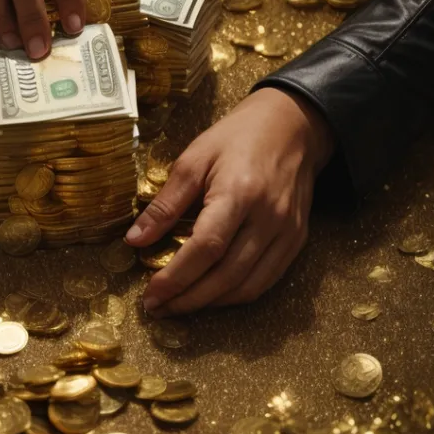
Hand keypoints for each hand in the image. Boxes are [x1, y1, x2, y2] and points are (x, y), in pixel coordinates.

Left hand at [125, 87, 334, 312]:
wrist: (292, 125)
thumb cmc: (238, 136)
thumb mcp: (194, 158)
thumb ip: (166, 203)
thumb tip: (135, 240)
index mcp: (239, 193)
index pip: (205, 248)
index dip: (176, 277)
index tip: (150, 295)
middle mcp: (267, 218)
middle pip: (226, 275)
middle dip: (188, 299)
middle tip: (158, 308)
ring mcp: (287, 232)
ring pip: (248, 287)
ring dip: (211, 304)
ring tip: (179, 305)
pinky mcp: (297, 240)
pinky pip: (267, 280)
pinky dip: (236, 295)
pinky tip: (212, 295)